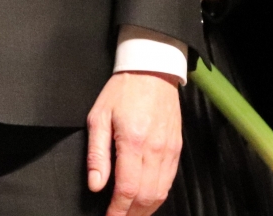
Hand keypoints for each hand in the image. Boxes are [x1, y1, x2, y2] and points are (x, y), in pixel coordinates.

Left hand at [86, 71, 181, 215]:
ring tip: (130, 214)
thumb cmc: (121, 92)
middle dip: (131, 214)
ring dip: (146, 209)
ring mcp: (169, 152)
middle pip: (146, 196)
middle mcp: (155, 151)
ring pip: (160, 192)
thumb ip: (97, 154)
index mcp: (133, 143)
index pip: (127, 189)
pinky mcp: (177, 150)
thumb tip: (96, 184)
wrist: (151, 71)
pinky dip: (158, 196)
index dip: (118, 210)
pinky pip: (169, 181)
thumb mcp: (98, 117)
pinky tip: (146, 200)